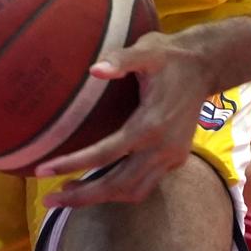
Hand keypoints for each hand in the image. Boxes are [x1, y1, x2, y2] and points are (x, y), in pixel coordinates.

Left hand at [37, 19, 245, 208]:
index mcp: (151, 124)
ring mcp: (172, 158)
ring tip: (67, 195)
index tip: (43, 170)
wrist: (206, 66)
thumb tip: (94, 70)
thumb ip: (120, 59)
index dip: (73, 164)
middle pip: (118, 184)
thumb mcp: (146, 50)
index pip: (106, 154)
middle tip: (49, 199)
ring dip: (100, 198)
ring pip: (133, 191)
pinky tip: (98, 186)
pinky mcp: (176, 160)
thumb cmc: (170, 56)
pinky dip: (120, 191)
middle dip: (82, 195)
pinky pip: (145, 185)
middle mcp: (162, 148)